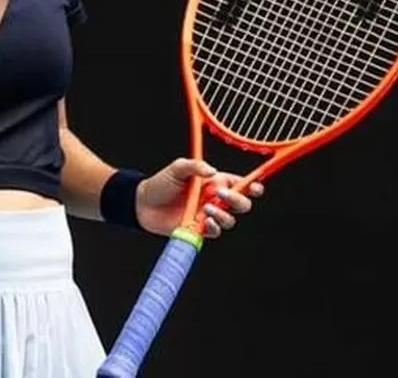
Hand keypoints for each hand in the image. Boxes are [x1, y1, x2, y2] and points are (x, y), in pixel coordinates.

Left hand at [135, 158, 265, 238]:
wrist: (142, 204)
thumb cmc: (161, 184)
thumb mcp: (177, 169)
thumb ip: (194, 166)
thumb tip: (212, 171)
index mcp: (215, 182)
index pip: (240, 184)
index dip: (252, 185)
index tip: (255, 186)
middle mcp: (215, 200)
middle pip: (242, 204)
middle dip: (239, 200)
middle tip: (220, 194)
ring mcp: (208, 215)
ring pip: (231, 219)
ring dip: (223, 215)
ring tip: (205, 208)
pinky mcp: (200, 230)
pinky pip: (216, 231)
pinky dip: (214, 227)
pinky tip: (204, 221)